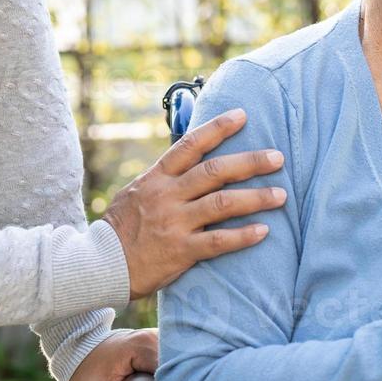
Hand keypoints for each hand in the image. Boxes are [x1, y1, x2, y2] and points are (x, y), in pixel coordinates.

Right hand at [103, 108, 285, 298]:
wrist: (100, 264)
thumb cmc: (122, 227)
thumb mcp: (136, 192)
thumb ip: (164, 177)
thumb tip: (190, 157)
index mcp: (156, 177)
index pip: (190, 145)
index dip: (217, 128)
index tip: (243, 116)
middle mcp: (167, 195)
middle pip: (215, 171)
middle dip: (250, 162)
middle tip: (277, 157)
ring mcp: (175, 222)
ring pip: (223, 203)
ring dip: (256, 198)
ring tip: (281, 195)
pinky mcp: (181, 251)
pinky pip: (219, 241)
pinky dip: (243, 236)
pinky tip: (264, 231)